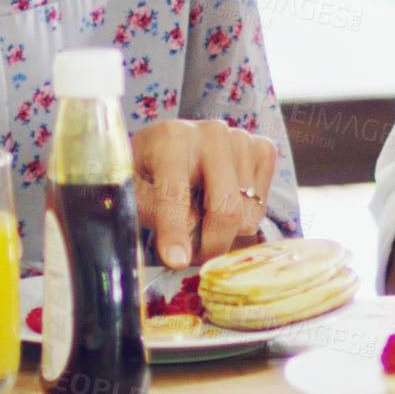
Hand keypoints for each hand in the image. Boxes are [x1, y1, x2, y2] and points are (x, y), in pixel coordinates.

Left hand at [132, 119, 278, 268]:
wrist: (167, 146)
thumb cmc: (146, 171)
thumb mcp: (131, 192)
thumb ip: (153, 211)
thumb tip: (189, 235)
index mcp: (171, 138)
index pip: (176, 193)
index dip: (175, 232)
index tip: (176, 261)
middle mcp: (211, 133)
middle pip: (226, 209)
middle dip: (212, 245)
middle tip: (195, 257)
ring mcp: (241, 139)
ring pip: (247, 214)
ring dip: (226, 231)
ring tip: (203, 217)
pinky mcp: (263, 149)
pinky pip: (261, 205)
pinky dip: (244, 215)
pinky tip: (222, 199)